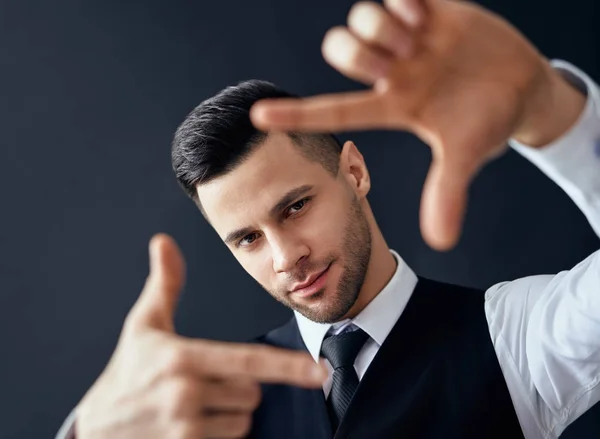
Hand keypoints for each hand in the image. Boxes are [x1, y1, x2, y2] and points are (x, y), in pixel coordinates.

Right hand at [76, 234, 324, 438]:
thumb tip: (163, 242)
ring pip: (244, 419)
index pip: (247, 361)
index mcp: (182, 358)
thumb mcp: (143, 325)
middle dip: (240, 387)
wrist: (96, 427)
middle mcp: (185, 394)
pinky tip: (193, 424)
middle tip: (205, 382)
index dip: (287, 366)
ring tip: (195, 405)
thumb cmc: (127, 372)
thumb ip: (164, 283)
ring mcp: (186, 427)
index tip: (318, 371)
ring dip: (231, 413)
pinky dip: (222, 432)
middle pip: (252, 392)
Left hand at [250, 0, 584, 249]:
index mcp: (392, 106)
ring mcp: (407, 39)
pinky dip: (402, 2)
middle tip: (395, 65)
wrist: (522, 88)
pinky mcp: (428, 11)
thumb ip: (447, 193)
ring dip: (380, 29)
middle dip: (357, 55)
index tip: (257, 116)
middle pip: (341, 52)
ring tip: (415, 41)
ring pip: (361, 19)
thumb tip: (440, 243)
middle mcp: (391, 71)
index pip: (334, 109)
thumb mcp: (465, 155)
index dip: (296, 114)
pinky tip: (423, 17)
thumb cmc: (488, 124)